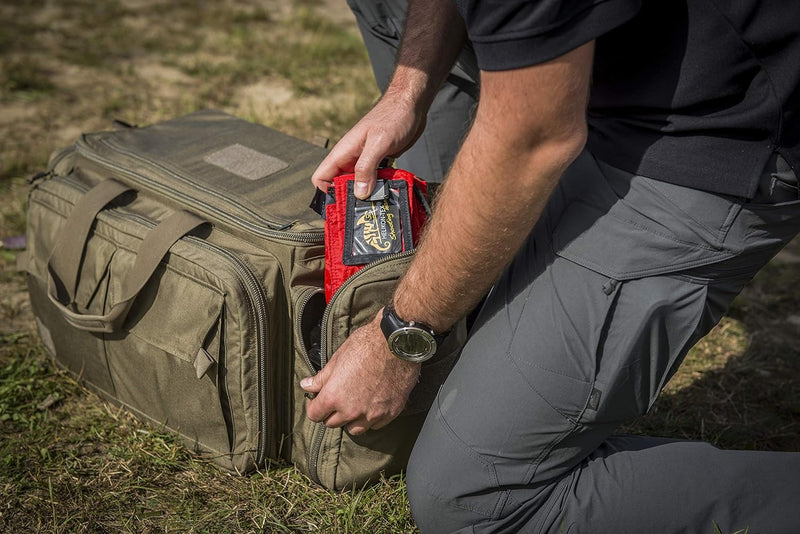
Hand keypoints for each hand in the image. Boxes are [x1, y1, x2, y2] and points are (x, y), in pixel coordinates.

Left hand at [300, 312, 420, 434]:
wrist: (397, 343)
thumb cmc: (367, 346)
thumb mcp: (337, 359)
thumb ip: (321, 378)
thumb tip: (307, 385)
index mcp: (334, 396)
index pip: (315, 415)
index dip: (314, 407)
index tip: (317, 400)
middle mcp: (351, 410)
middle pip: (333, 424)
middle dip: (331, 413)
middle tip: (337, 399)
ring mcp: (372, 414)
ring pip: (355, 429)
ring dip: (351, 420)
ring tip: (354, 405)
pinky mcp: (390, 413)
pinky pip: (376, 425)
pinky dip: (371, 418)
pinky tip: (372, 404)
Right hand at [310, 92, 425, 198]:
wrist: (411, 104)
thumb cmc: (393, 116)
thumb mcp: (378, 143)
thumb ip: (366, 167)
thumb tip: (359, 193)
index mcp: (344, 152)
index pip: (321, 177)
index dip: (326, 193)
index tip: (341, 205)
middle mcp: (351, 158)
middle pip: (340, 185)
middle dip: (350, 199)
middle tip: (365, 210)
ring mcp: (365, 161)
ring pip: (359, 185)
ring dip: (368, 195)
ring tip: (379, 204)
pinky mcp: (379, 162)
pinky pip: (374, 180)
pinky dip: (380, 188)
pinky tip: (389, 193)